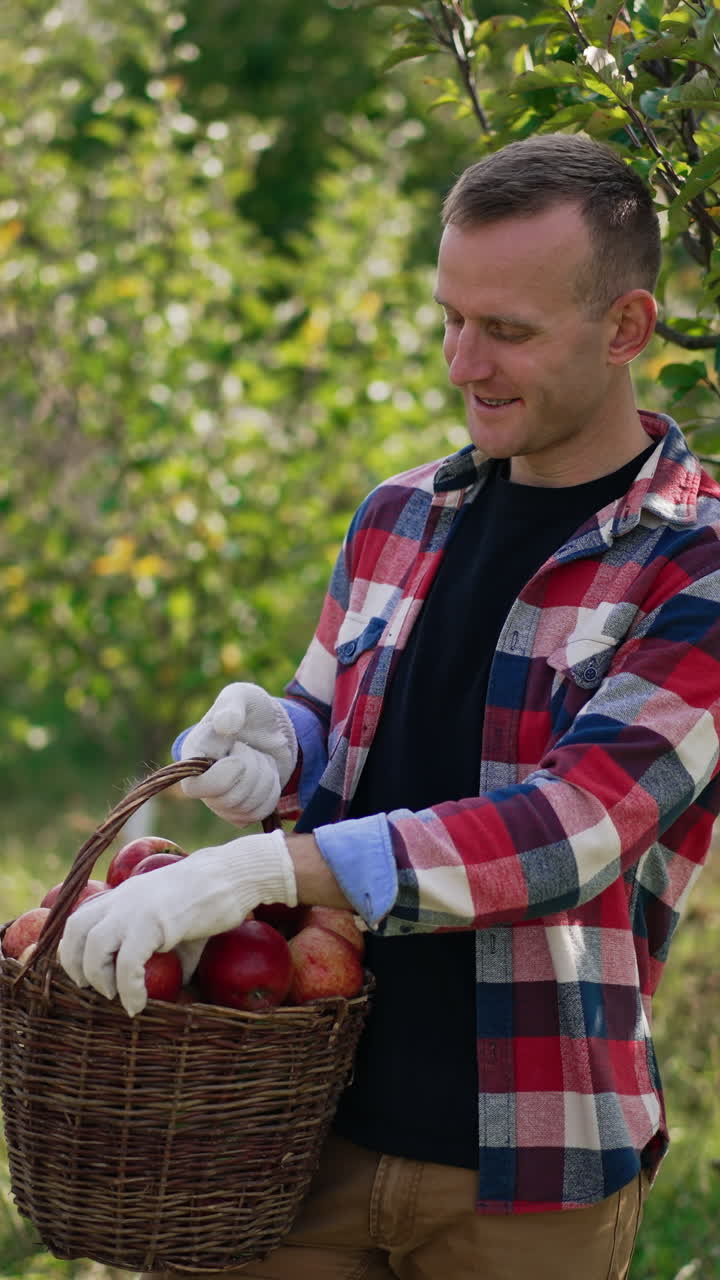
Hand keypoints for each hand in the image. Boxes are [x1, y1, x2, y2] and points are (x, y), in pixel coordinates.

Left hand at [58, 830, 296, 1016]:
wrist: (234, 875)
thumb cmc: (211, 900)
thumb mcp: (178, 925)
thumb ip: (167, 952)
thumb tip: (175, 989)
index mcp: (123, 895)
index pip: (78, 918)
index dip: (73, 950)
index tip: (85, 975)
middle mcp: (122, 899)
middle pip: (76, 932)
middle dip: (77, 967)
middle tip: (95, 990)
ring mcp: (136, 909)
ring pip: (95, 947)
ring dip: (99, 979)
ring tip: (117, 997)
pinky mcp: (155, 922)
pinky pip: (128, 962)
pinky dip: (128, 988)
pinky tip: (138, 1003)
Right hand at [180, 683, 297, 824]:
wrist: (274, 729)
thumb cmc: (253, 710)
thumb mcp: (244, 696)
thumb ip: (233, 704)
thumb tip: (224, 723)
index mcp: (193, 754)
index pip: (193, 787)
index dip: (219, 779)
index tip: (239, 760)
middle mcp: (202, 781)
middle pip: (227, 800)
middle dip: (252, 772)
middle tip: (252, 750)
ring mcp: (221, 799)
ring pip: (245, 808)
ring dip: (265, 780)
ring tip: (261, 758)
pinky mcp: (241, 809)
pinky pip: (258, 814)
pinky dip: (271, 793)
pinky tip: (268, 774)